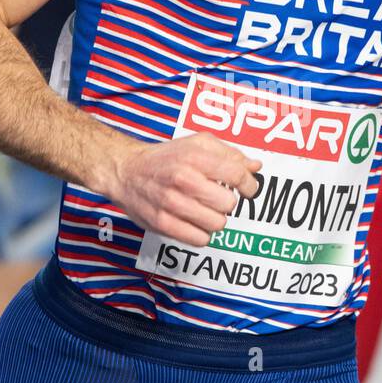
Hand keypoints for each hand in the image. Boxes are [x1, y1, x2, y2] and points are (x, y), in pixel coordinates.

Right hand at [109, 132, 261, 245]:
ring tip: (204, 210)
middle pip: (229, 204)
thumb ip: (229, 154)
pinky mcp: (163, 223)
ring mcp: (172, 203)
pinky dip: (202, 233)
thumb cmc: (166, 157)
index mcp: (195, 157)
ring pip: (217, 224)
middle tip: (216, 197)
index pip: (237, 175)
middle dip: (227, 202)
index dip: (249, 184)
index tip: (247, 188)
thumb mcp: (197, 143)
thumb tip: (255, 167)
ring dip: (215, 219)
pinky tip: (195, 222)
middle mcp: (183, 179)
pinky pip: (200, 239)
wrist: (126, 171)